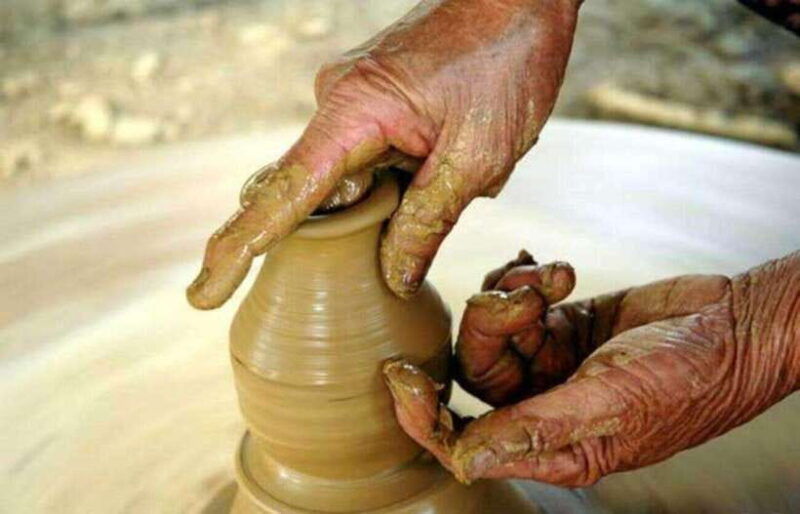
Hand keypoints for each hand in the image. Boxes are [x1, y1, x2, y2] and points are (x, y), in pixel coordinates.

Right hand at [186, 0, 580, 308]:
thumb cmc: (506, 62)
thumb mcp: (477, 157)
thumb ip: (428, 221)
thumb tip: (393, 277)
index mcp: (352, 113)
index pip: (281, 196)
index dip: (238, 250)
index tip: (202, 295)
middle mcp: (336, 102)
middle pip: (302, 192)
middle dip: (336, 227)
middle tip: (396, 216)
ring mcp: (351, 99)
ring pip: (343, 177)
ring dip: (387, 195)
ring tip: (450, 156)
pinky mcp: (372, 101)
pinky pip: (364, 155)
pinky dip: (394, 176)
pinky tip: (442, 153)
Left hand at [384, 251, 799, 485]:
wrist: (735, 324)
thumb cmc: (689, 376)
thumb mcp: (613, 404)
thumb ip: (536, 429)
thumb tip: (464, 460)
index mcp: (552, 444)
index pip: (463, 441)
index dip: (424, 415)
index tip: (399, 374)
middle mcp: (545, 405)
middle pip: (475, 372)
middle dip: (489, 328)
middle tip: (524, 298)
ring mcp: (553, 362)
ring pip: (492, 330)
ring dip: (510, 296)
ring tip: (551, 278)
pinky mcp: (562, 324)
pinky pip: (515, 301)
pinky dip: (522, 280)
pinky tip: (548, 269)